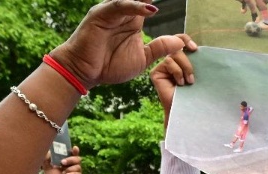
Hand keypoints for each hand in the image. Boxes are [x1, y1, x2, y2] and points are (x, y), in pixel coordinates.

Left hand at [42, 146, 83, 173]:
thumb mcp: (47, 167)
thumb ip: (47, 158)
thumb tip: (48, 151)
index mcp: (67, 161)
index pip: (73, 154)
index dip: (75, 151)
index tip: (74, 148)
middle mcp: (72, 166)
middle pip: (77, 159)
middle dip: (71, 159)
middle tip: (62, 162)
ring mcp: (76, 173)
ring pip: (78, 167)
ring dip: (70, 168)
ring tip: (63, 173)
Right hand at [49, 2, 188, 91]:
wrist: (83, 72)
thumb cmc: (109, 65)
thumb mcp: (142, 58)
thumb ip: (159, 48)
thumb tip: (181, 42)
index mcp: (133, 20)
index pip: (150, 4)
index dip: (160, 2)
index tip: (184, 6)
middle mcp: (123, 12)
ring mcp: (112, 11)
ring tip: (159, 1)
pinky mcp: (101, 14)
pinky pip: (120, 6)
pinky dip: (135, 6)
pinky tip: (150, 10)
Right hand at [150, 41, 197, 124]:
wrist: (186, 110)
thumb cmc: (194, 95)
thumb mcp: (197, 74)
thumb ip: (195, 60)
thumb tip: (197, 47)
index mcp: (181, 60)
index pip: (180, 42)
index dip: (185, 40)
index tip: (195, 48)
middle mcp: (170, 62)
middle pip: (177, 48)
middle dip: (188, 62)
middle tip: (193, 78)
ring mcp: (162, 67)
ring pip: (174, 55)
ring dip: (185, 68)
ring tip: (188, 82)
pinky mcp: (156, 72)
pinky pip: (168, 62)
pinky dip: (177, 71)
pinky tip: (179, 83)